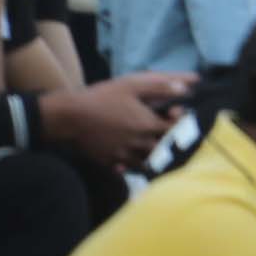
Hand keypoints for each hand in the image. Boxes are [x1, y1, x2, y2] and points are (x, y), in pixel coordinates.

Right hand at [37, 72, 187, 167]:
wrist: (68, 116)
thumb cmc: (101, 97)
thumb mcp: (132, 85)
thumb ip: (160, 87)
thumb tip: (187, 87)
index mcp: (148, 125)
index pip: (176, 131)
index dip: (179, 124)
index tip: (173, 115)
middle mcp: (139, 144)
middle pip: (165, 150)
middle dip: (168, 142)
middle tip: (165, 134)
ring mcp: (124, 155)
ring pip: (147, 163)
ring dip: (153, 156)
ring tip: (151, 146)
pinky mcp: (109, 162)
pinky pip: (126, 169)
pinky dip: (132, 166)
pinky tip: (130, 158)